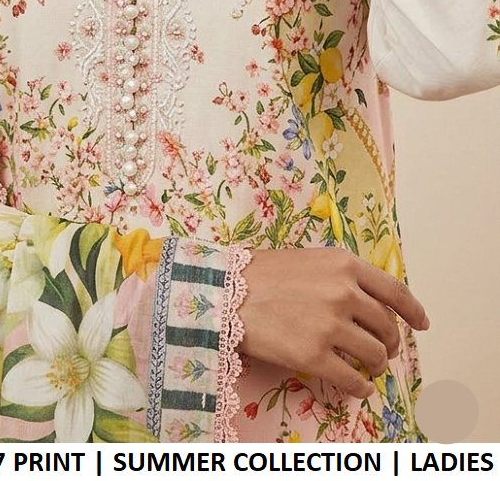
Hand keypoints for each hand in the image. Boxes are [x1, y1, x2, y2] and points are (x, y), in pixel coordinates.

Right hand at [239, 247, 429, 399]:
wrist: (226, 291)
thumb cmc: (264, 273)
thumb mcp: (311, 260)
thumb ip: (342, 277)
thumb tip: (369, 304)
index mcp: (345, 264)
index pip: (395, 291)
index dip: (414, 311)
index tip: (422, 325)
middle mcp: (344, 292)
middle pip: (386, 326)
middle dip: (390, 343)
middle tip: (384, 351)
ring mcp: (330, 324)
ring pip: (374, 355)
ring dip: (376, 366)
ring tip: (368, 369)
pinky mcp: (314, 355)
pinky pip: (353, 379)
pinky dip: (361, 388)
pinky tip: (358, 388)